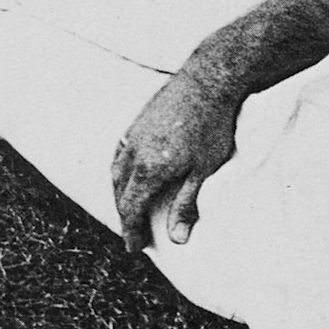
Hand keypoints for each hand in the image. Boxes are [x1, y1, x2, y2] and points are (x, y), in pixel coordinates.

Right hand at [112, 62, 239, 251]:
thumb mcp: (205, 171)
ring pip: (115, 172)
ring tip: (129, 208)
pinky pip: (118, 152)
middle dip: (125, 216)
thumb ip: (187, 205)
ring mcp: (132, 134)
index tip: (134, 249)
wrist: (209, 79)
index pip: (131, 209)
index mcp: (148, 170)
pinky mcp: (137, 120)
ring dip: (119, 194)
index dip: (131, 231)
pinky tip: (127, 172)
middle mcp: (133, 153)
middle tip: (133, 234)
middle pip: (119, 193)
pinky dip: (119, 170)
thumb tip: (176, 240)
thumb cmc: (212, 126)